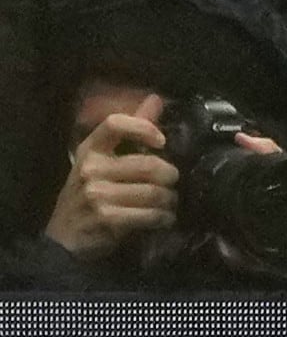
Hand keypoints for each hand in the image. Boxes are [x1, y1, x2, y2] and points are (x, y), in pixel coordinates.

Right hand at [44, 111, 176, 259]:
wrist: (63, 237)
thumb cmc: (87, 196)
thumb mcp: (100, 162)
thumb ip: (130, 132)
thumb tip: (156, 99)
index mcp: (89, 150)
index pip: (115, 123)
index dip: (144, 128)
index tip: (161, 142)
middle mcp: (91, 169)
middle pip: (149, 164)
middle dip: (171, 177)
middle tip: (172, 184)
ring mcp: (98, 194)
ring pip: (155, 192)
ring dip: (170, 201)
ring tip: (168, 203)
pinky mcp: (108, 218)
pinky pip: (151, 214)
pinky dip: (163, 218)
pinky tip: (163, 219)